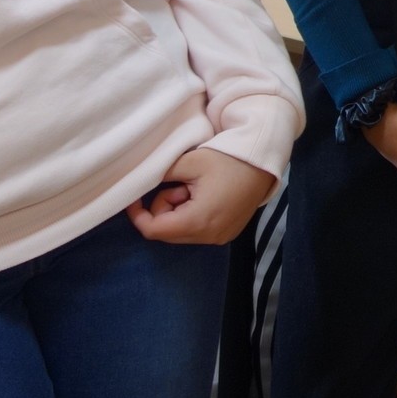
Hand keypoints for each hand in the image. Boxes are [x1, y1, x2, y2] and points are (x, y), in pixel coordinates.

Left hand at [131, 146, 276, 244]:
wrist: (262, 163)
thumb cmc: (226, 160)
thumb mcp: (189, 163)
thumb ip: (161, 176)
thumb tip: (141, 184)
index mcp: (197, 221)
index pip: (154, 230)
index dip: (138, 215)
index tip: (134, 198)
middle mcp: (209, 236)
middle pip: (167, 232)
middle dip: (163, 209)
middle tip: (177, 184)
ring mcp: (220, 238)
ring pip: (181, 232)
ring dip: (178, 212)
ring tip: (194, 188)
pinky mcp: (227, 234)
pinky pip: (197, 231)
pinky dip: (192, 216)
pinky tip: (204, 196)